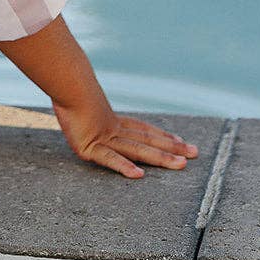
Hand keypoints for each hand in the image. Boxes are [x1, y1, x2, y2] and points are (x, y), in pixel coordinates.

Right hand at [51, 95, 198, 178]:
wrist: (63, 83)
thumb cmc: (68, 86)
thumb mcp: (79, 96)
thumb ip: (83, 97)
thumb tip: (79, 87)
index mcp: (109, 120)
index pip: (141, 129)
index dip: (161, 135)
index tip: (179, 140)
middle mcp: (111, 129)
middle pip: (147, 139)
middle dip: (172, 147)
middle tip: (195, 153)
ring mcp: (102, 139)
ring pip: (137, 150)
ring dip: (161, 157)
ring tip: (181, 164)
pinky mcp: (89, 148)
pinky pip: (109, 159)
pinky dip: (124, 166)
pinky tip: (139, 175)